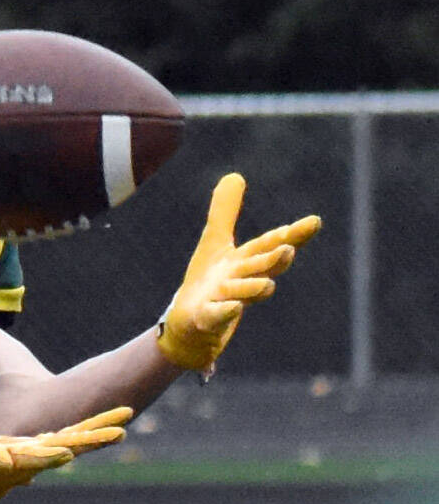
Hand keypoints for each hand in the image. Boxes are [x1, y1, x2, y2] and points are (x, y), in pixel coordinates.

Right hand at [0, 407, 131, 503]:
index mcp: (1, 460)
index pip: (22, 458)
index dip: (42, 456)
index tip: (64, 455)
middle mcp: (26, 460)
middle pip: (60, 449)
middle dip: (85, 441)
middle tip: (115, 433)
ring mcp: (38, 455)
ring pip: (73, 442)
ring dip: (98, 434)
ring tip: (125, 424)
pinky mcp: (45, 448)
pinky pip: (74, 436)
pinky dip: (93, 430)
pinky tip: (118, 424)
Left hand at [158, 173, 320, 374]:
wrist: (189, 327)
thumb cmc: (209, 284)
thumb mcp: (215, 243)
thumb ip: (225, 212)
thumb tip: (235, 175)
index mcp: (243, 262)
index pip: (269, 245)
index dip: (291, 234)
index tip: (315, 221)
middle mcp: (238, 282)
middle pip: (260, 269)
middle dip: (274, 260)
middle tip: (288, 250)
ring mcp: (224, 302)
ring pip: (242, 295)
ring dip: (253, 288)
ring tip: (266, 285)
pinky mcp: (206, 320)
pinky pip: (215, 317)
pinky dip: (221, 312)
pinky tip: (227, 307)